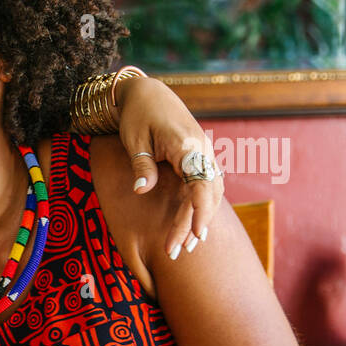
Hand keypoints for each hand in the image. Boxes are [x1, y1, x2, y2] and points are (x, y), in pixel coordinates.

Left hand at [116, 75, 223, 258]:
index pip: (200, 184)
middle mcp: (202, 150)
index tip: (196, 234)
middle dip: (194, 224)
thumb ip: (142, 166)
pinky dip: (201, 205)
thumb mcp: (134, 140)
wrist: (147, 92)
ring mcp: (203, 153)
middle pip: (207, 194)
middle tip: (179, 252)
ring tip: (188, 246)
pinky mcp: (199, 157)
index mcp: (187, 145)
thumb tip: (142, 191)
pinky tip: (194, 225)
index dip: (200, 211)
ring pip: (210, 191)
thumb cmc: (137, 115)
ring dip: (200, 218)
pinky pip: (205, 184)